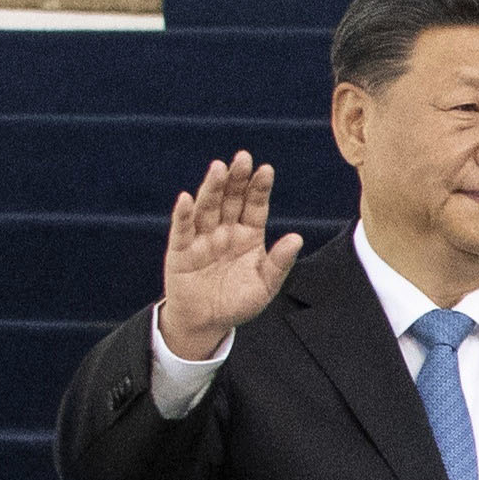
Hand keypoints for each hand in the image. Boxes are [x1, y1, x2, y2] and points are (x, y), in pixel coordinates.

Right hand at [159, 151, 300, 362]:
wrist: (208, 322)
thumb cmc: (238, 302)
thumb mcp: (266, 285)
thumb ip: (279, 262)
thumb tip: (297, 237)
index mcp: (248, 236)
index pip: (254, 206)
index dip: (259, 188)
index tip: (266, 169)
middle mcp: (225, 231)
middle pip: (230, 200)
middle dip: (236, 179)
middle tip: (242, 157)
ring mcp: (202, 238)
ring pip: (207, 208)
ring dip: (212, 188)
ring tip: (218, 168)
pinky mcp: (181, 250)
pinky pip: (182, 230)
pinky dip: (184, 214)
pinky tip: (186, 198)